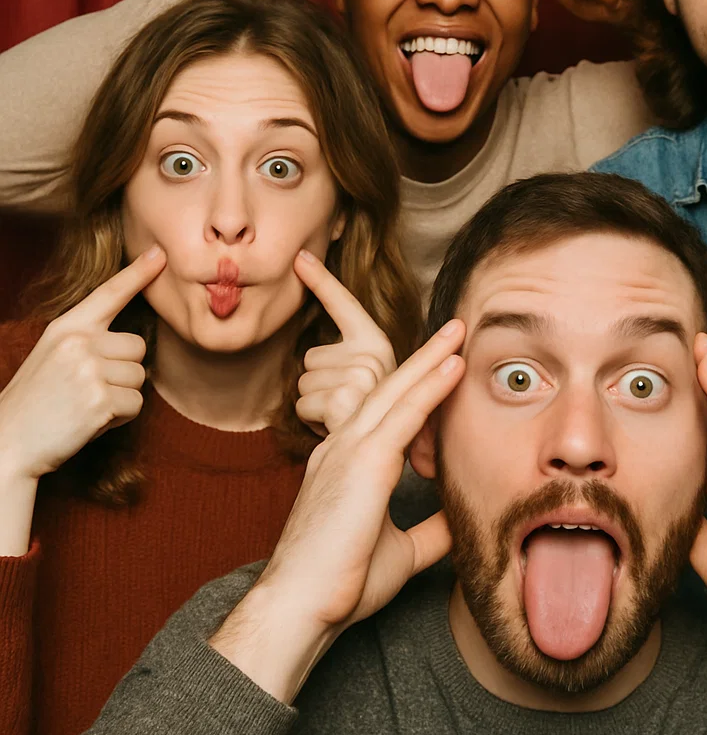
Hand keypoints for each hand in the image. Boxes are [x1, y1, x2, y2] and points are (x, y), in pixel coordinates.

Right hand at [0, 246, 164, 483]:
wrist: (8, 444)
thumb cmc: (38, 401)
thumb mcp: (54, 355)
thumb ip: (87, 339)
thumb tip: (130, 339)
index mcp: (66, 328)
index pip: (108, 294)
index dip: (137, 273)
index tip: (159, 253)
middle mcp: (78, 343)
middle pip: (138, 347)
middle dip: (122, 371)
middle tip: (87, 390)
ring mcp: (89, 370)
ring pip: (140, 377)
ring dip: (121, 397)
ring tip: (85, 406)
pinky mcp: (100, 400)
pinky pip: (136, 404)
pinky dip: (120, 418)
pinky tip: (90, 422)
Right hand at [209, 319, 464, 701]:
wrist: (299, 607)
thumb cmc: (340, 584)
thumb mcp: (400, 550)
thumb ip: (430, 528)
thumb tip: (461, 517)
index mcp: (346, 464)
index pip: (388, 415)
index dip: (416, 389)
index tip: (444, 368)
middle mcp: (343, 446)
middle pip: (390, 389)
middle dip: (424, 357)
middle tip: (453, 330)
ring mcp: (349, 449)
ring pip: (397, 390)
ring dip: (431, 358)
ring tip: (458, 332)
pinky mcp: (363, 461)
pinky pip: (405, 413)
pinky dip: (431, 384)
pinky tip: (453, 365)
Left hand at [293, 249, 395, 436]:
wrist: (373, 478)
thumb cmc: (370, 433)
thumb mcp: (367, 393)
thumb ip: (353, 368)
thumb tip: (329, 359)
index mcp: (379, 347)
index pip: (345, 306)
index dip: (322, 281)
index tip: (300, 257)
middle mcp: (375, 356)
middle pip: (312, 358)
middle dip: (320, 387)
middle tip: (347, 410)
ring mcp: (362, 377)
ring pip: (304, 381)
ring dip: (316, 407)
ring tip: (344, 422)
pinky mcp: (344, 399)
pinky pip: (303, 403)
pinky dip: (311, 423)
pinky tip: (335, 432)